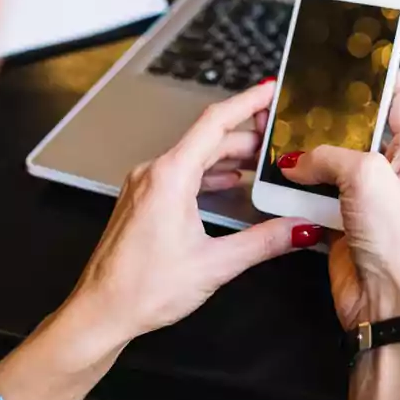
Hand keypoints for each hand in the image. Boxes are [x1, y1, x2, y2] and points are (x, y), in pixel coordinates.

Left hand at [72, 78, 318, 339]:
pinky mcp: (142, 200)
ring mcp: (144, 185)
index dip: (248, 102)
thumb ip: (264, 241)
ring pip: (194, 156)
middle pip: (208, 138)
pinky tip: (228, 182)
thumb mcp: (214, 265)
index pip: (215, 122)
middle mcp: (153, 173)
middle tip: (280, 133)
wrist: (100, 311)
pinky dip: (208, 172)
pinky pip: (180, 173)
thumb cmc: (142, 289)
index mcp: (170, 177)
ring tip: (262, 158)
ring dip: (228, 155)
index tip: (271, 88)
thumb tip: (300, 229)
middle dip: (247, 134)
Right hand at [278, 71, 399, 399]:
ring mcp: (366, 200)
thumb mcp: (367, 176)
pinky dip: (296, 188)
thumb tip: (299, 160)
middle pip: (358, 130)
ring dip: (307, 154)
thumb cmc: (399, 245)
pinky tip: (279, 177)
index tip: (357, 55)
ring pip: (330, 163)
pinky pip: (314, 196)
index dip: (382, 74)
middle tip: (303, 96)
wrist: (388, 305)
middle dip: (329, 116)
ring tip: (282, 135)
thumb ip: (329, 155)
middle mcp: (391, 173)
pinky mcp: (341, 224)